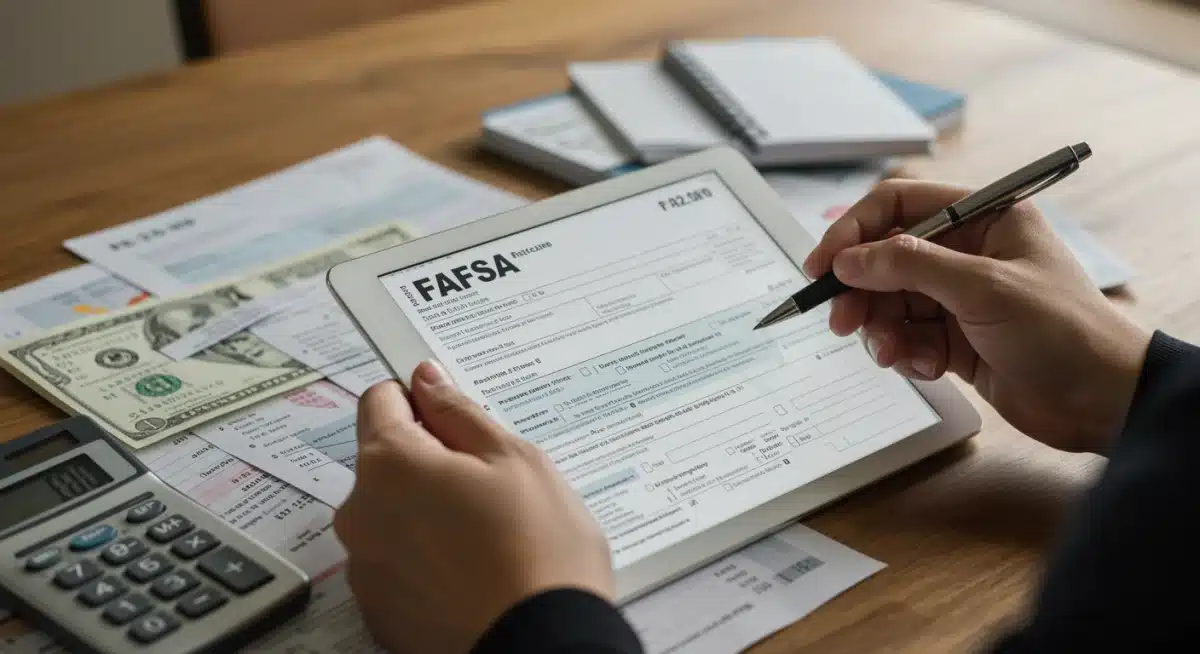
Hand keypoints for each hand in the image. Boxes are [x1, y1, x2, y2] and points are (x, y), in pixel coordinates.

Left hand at [334, 361, 612, 653]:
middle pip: (386, 462)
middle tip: (492, 485)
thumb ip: (460, 414)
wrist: (542, 647)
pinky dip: (427, 560)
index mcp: (390, 464)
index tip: (447, 408)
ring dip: (428, 513)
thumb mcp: (516, 460)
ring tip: (490, 536)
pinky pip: (398, 564)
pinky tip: (474, 571)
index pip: (381, 401)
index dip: (420, 399)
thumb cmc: (539, 556)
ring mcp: (366, 568)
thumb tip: (429, 382)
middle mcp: (361, 514)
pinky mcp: (379, 611)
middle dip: (430, 462)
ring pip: (393, 515)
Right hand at [803, 179, 1150, 453]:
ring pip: (891, 302)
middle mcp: (968, 252)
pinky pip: (908, 337)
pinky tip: (924, 366)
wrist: (1102, 401)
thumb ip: (910, 266)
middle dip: (861, 290)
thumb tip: (849, 259)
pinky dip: (905, 353)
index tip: (823, 264)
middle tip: (841, 319)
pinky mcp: (957, 339)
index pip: (899, 205)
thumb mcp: (983, 288)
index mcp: (984, 217)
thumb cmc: (1065, 332)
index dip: (855, 230)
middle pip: (886, 258)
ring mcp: (961, 297)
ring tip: (890, 352)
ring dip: (880, 328)